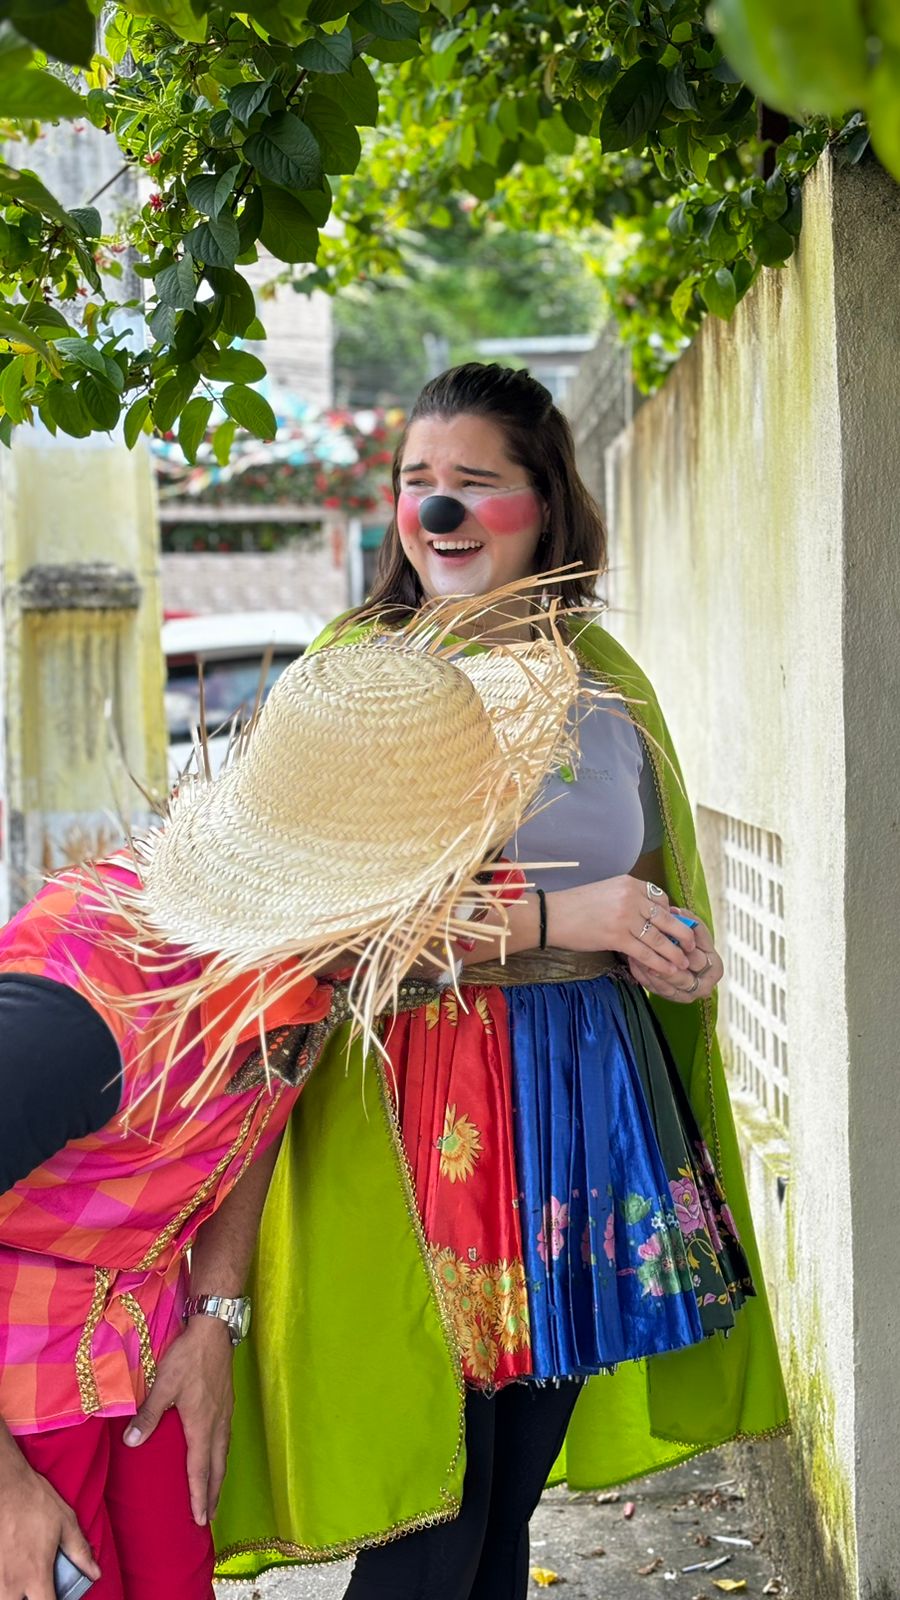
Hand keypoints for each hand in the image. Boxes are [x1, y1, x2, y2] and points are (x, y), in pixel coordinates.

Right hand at [0, 1445, 99, 1599]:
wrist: (5, 1485)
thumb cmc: (35, 1502)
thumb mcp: (65, 1523)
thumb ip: (80, 1551)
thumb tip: (95, 1573)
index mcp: (36, 1574)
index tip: (57, 1598)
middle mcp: (12, 1582)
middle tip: (39, 1591)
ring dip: (15, 1596)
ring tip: (24, 1586)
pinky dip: (4, 1586)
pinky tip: (10, 1576)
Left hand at [123, 1315, 233, 1525]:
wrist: (213, 1331)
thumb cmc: (187, 1359)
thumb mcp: (164, 1386)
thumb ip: (148, 1415)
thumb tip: (131, 1443)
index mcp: (202, 1426)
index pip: (200, 1469)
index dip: (199, 1495)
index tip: (201, 1519)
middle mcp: (218, 1424)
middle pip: (217, 1467)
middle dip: (213, 1493)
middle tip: (210, 1517)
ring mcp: (225, 1412)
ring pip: (224, 1453)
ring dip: (219, 1476)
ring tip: (215, 1492)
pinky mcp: (227, 1402)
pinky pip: (226, 1439)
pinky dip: (222, 1456)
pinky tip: (217, 1453)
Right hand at [549, 876, 696, 982]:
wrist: (551, 916)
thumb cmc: (576, 906)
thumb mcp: (606, 892)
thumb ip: (628, 898)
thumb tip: (648, 915)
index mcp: (629, 883)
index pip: (660, 899)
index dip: (671, 915)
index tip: (674, 928)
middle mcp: (630, 897)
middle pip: (666, 918)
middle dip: (682, 935)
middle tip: (691, 947)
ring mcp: (625, 917)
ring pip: (659, 938)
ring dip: (674, 953)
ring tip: (683, 963)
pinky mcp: (617, 936)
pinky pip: (645, 952)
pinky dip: (660, 963)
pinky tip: (668, 970)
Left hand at [628, 912, 722, 1001]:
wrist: (683, 952)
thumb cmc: (691, 938)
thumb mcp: (694, 927)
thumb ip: (688, 920)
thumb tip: (675, 912)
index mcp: (715, 968)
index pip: (699, 961)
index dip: (684, 952)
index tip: (669, 941)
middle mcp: (703, 986)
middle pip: (682, 978)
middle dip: (665, 965)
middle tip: (648, 951)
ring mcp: (685, 995)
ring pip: (665, 986)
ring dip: (650, 970)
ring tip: (637, 955)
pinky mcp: (669, 996)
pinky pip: (653, 988)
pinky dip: (642, 975)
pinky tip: (634, 961)